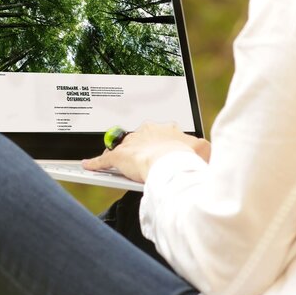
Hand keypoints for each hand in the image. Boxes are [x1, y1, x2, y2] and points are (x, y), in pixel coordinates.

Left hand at [81, 122, 209, 182]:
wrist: (170, 162)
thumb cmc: (185, 156)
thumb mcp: (203, 151)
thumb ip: (204, 150)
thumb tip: (207, 153)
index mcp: (166, 128)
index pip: (162, 132)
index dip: (163, 143)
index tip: (165, 150)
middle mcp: (146, 131)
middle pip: (141, 139)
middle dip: (143, 147)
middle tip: (146, 160)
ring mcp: (132, 143)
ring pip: (124, 148)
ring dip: (122, 155)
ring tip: (122, 165)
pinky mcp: (118, 156)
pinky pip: (103, 160)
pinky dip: (95, 163)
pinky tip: (89, 166)